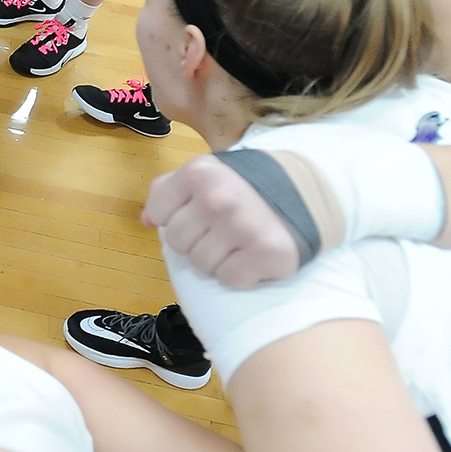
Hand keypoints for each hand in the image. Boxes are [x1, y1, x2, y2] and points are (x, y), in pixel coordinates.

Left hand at [143, 153, 301, 286]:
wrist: (306, 194)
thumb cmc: (244, 187)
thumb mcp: (206, 175)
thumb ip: (169, 191)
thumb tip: (145, 219)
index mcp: (198, 172)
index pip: (158, 213)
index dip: (174, 218)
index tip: (197, 214)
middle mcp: (218, 197)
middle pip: (177, 242)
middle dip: (196, 241)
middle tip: (222, 230)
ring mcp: (242, 225)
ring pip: (201, 264)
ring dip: (217, 259)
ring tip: (238, 241)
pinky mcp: (265, 253)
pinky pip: (229, 278)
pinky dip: (239, 274)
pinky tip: (253, 254)